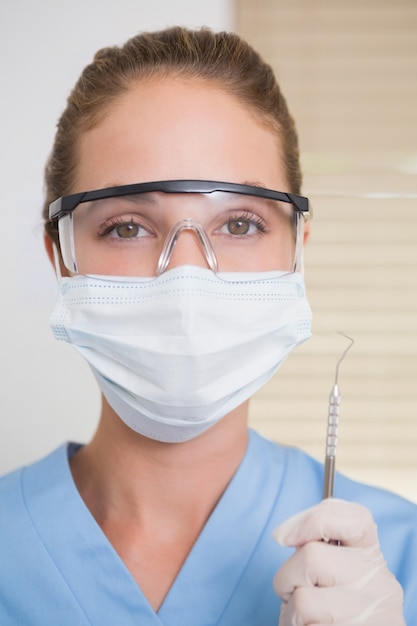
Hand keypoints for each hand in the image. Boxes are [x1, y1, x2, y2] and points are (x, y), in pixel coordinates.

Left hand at [273, 499, 404, 624]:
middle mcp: (382, 585)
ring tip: (310, 622)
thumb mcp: (328, 577)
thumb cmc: (329, 617)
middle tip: (300, 597)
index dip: (316, 519)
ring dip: (293, 614)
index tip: (285, 536)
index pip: (356, 518)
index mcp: (373, 559)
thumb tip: (286, 533)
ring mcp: (377, 617)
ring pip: (304, 599)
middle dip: (289, 578)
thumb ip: (319, 551)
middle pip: (312, 556)